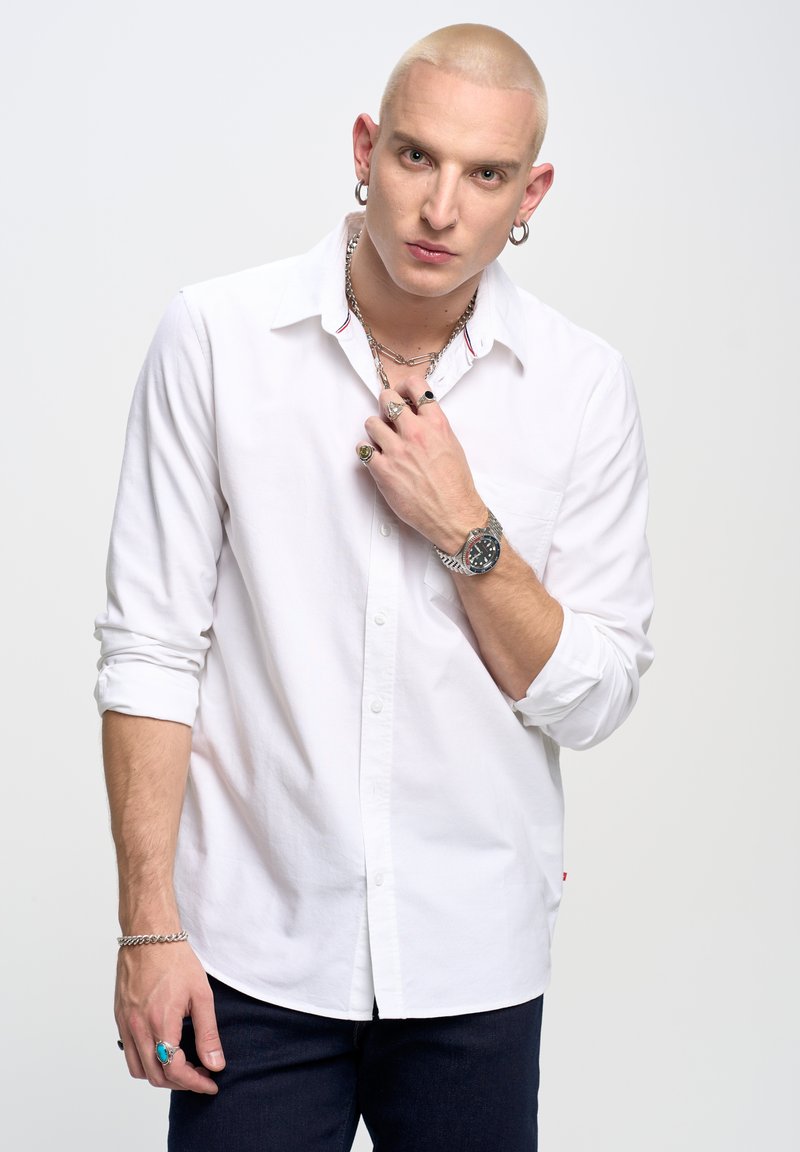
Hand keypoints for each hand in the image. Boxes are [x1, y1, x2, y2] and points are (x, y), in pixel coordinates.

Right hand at [115, 942, 224, 1093]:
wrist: (149, 937)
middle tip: (201, 1075)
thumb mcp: (201, 995)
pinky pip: (129, 1052)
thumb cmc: (176, 960)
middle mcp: (138, 1028)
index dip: (195, 1083)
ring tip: (182, 1065)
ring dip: (160, 1075)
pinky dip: (146, 1061)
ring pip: (139, 1069)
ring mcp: (126, 1023)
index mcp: (160, 1022)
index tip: (210, 1084)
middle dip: (180, 1083)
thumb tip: (215, 1064)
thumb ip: (208, 1033)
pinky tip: (164, 1049)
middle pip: (156, 1076)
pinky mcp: (120, 1017)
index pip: (174, 1070)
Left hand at [359, 381, 486, 551]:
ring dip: (376, 430)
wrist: (453, 515)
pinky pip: (363, 449)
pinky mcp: (382, 470)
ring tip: (384, 442)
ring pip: (371, 422)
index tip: (402, 394)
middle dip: (386, 405)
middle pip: (386, 398)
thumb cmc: (456, 484)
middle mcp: (415, 433)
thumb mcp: (452, 445)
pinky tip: (377, 458)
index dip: (405, 386)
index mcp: (436, 424)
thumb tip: (416, 414)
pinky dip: (367, 451)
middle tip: (390, 417)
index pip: (415, 386)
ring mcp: (396, 451)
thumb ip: (433, 426)